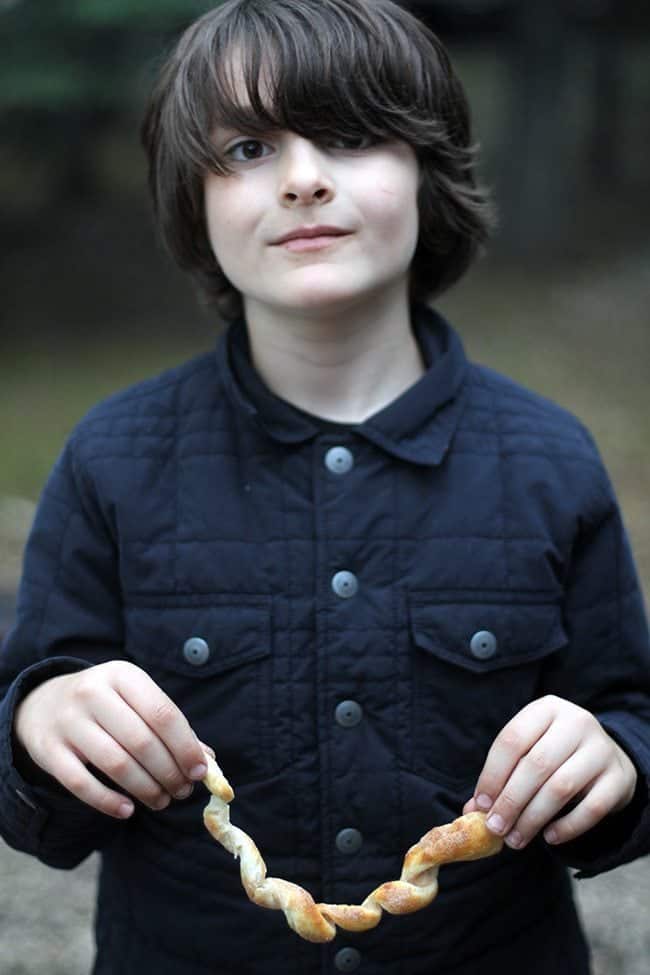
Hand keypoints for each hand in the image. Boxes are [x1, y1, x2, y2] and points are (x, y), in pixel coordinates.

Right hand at [14, 661, 213, 819]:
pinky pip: (81, 784)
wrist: (43, 703)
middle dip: (168, 773)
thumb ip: (170, 726)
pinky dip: (108, 801)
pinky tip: (128, 810)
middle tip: (182, 791)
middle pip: (141, 742)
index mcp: (122, 675)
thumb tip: (206, 760)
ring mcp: (68, 721)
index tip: (200, 771)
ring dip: (145, 789)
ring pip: (115, 764)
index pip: (163, 714)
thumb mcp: (136, 700)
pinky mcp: (48, 750)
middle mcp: (93, 693)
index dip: (185, 746)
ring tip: (162, 801)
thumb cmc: (106, 704)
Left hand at [463, 695, 636, 849]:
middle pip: (535, 765)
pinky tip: (549, 837)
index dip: (492, 774)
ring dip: (533, 818)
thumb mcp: (528, 753)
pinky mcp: (619, 777)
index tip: (481, 804)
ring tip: (515, 839)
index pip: (512, 739)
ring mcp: (601, 748)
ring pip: (560, 787)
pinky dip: (567, 827)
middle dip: (510, 801)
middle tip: (495, 828)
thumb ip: (502, 777)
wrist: (606, 757)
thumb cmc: (555, 754)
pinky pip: (591, 808)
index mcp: (546, 708)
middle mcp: (576, 722)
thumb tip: (472, 810)